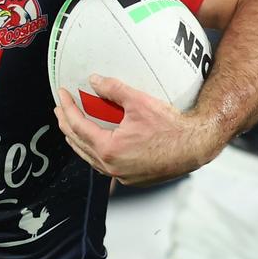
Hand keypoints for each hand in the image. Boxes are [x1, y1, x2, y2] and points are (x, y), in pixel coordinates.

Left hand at [54, 74, 221, 185]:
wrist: (196, 146)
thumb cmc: (172, 127)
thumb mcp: (140, 102)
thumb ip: (114, 89)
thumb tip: (94, 80)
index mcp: (109, 149)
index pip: (77, 126)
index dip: (67, 108)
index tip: (61, 94)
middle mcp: (112, 167)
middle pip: (79, 144)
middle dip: (66, 124)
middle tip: (60, 108)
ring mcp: (121, 175)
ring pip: (90, 158)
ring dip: (78, 140)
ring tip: (71, 126)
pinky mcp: (132, 178)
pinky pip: (105, 165)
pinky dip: (95, 152)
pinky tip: (96, 143)